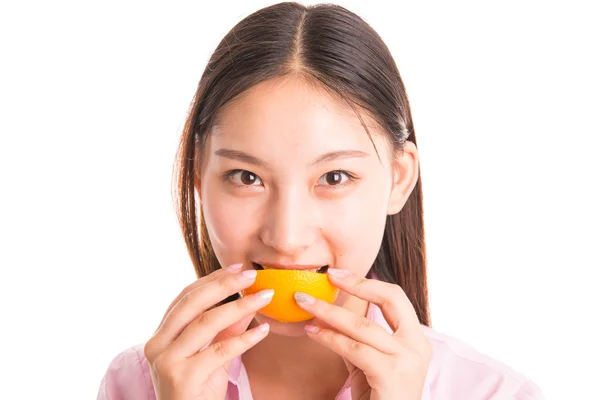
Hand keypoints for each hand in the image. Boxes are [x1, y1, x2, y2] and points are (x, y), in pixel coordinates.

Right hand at [144, 264, 273, 399]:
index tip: (237, 267)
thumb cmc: (197, 392)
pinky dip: (245, 338)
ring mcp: (167, 361)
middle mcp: (157, 345)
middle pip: (193, 303)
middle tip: (252, 275)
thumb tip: (247, 303)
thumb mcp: (211, 356)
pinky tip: (263, 331)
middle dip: (225, 285)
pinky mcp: (183, 377)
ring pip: (206, 323)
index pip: (185, 298)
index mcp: (160, 336)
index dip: (212, 280)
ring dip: (240, 307)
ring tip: (264, 297)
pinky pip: (220, 351)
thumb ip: (225, 330)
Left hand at [294, 269, 431, 399]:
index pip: (395, 298)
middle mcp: (416, 346)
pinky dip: (329, 337)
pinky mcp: (390, 375)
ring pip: (363, 326)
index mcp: (415, 339)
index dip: (366, 282)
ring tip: (305, 303)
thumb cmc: (379, 397)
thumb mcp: (368, 362)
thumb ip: (355, 338)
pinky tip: (313, 332)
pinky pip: (354, 349)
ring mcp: (406, 360)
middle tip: (327, 275)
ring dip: (329, 312)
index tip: (339, 274)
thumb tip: (328, 314)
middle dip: (356, 284)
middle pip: (390, 299)